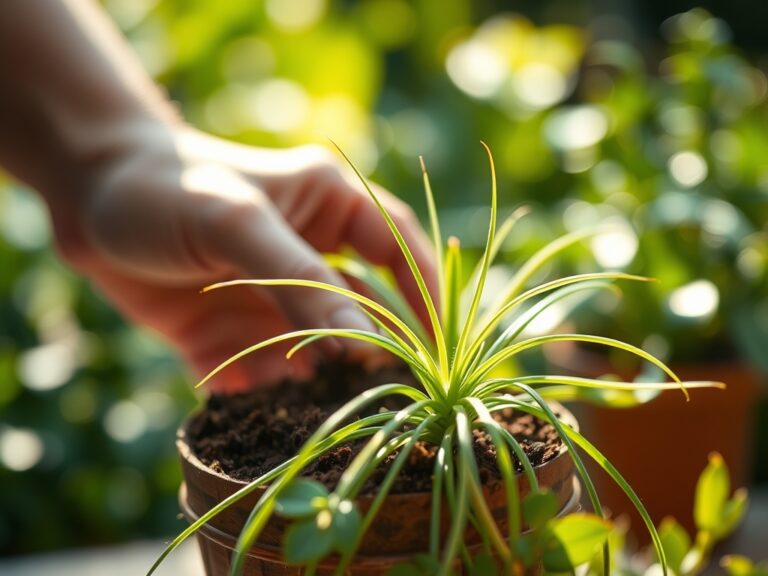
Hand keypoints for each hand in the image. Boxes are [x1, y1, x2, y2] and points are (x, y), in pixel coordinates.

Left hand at [57, 123, 436, 391]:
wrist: (83, 196)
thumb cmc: (165, 186)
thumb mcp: (235, 222)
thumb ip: (301, 279)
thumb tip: (368, 344)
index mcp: (330, 207)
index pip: (401, 253)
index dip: (426, 300)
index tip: (441, 352)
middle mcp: (310, 254)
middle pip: (363, 313)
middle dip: (364, 353)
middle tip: (367, 394)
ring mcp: (272, 297)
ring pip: (312, 352)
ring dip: (303, 380)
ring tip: (286, 396)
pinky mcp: (232, 330)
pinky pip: (256, 373)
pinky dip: (249, 388)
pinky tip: (227, 384)